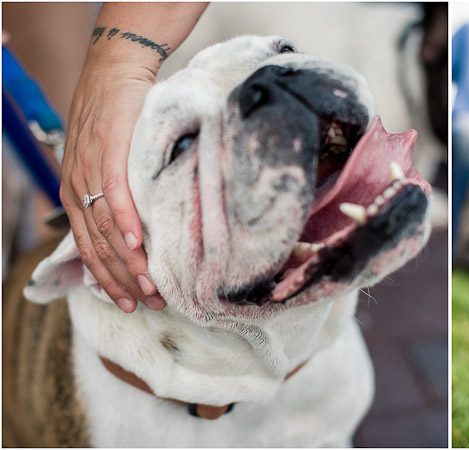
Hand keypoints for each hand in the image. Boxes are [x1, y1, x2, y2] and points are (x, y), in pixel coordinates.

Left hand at [60, 57, 164, 312]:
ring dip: (130, 263)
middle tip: (149, 304)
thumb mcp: (110, 159)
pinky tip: (138, 246)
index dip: (108, 279)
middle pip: (98, 246)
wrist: (115, 71)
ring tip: (153, 287)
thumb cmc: (119, 116)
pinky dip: (127, 224)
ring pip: (107, 229)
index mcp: (75, 192)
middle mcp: (77, 187)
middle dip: (123, 281)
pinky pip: (116, 197)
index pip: (89, 247)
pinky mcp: (109, 153)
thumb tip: (142, 225)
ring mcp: (90, 171)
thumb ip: (118, 190)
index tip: (129, 303)